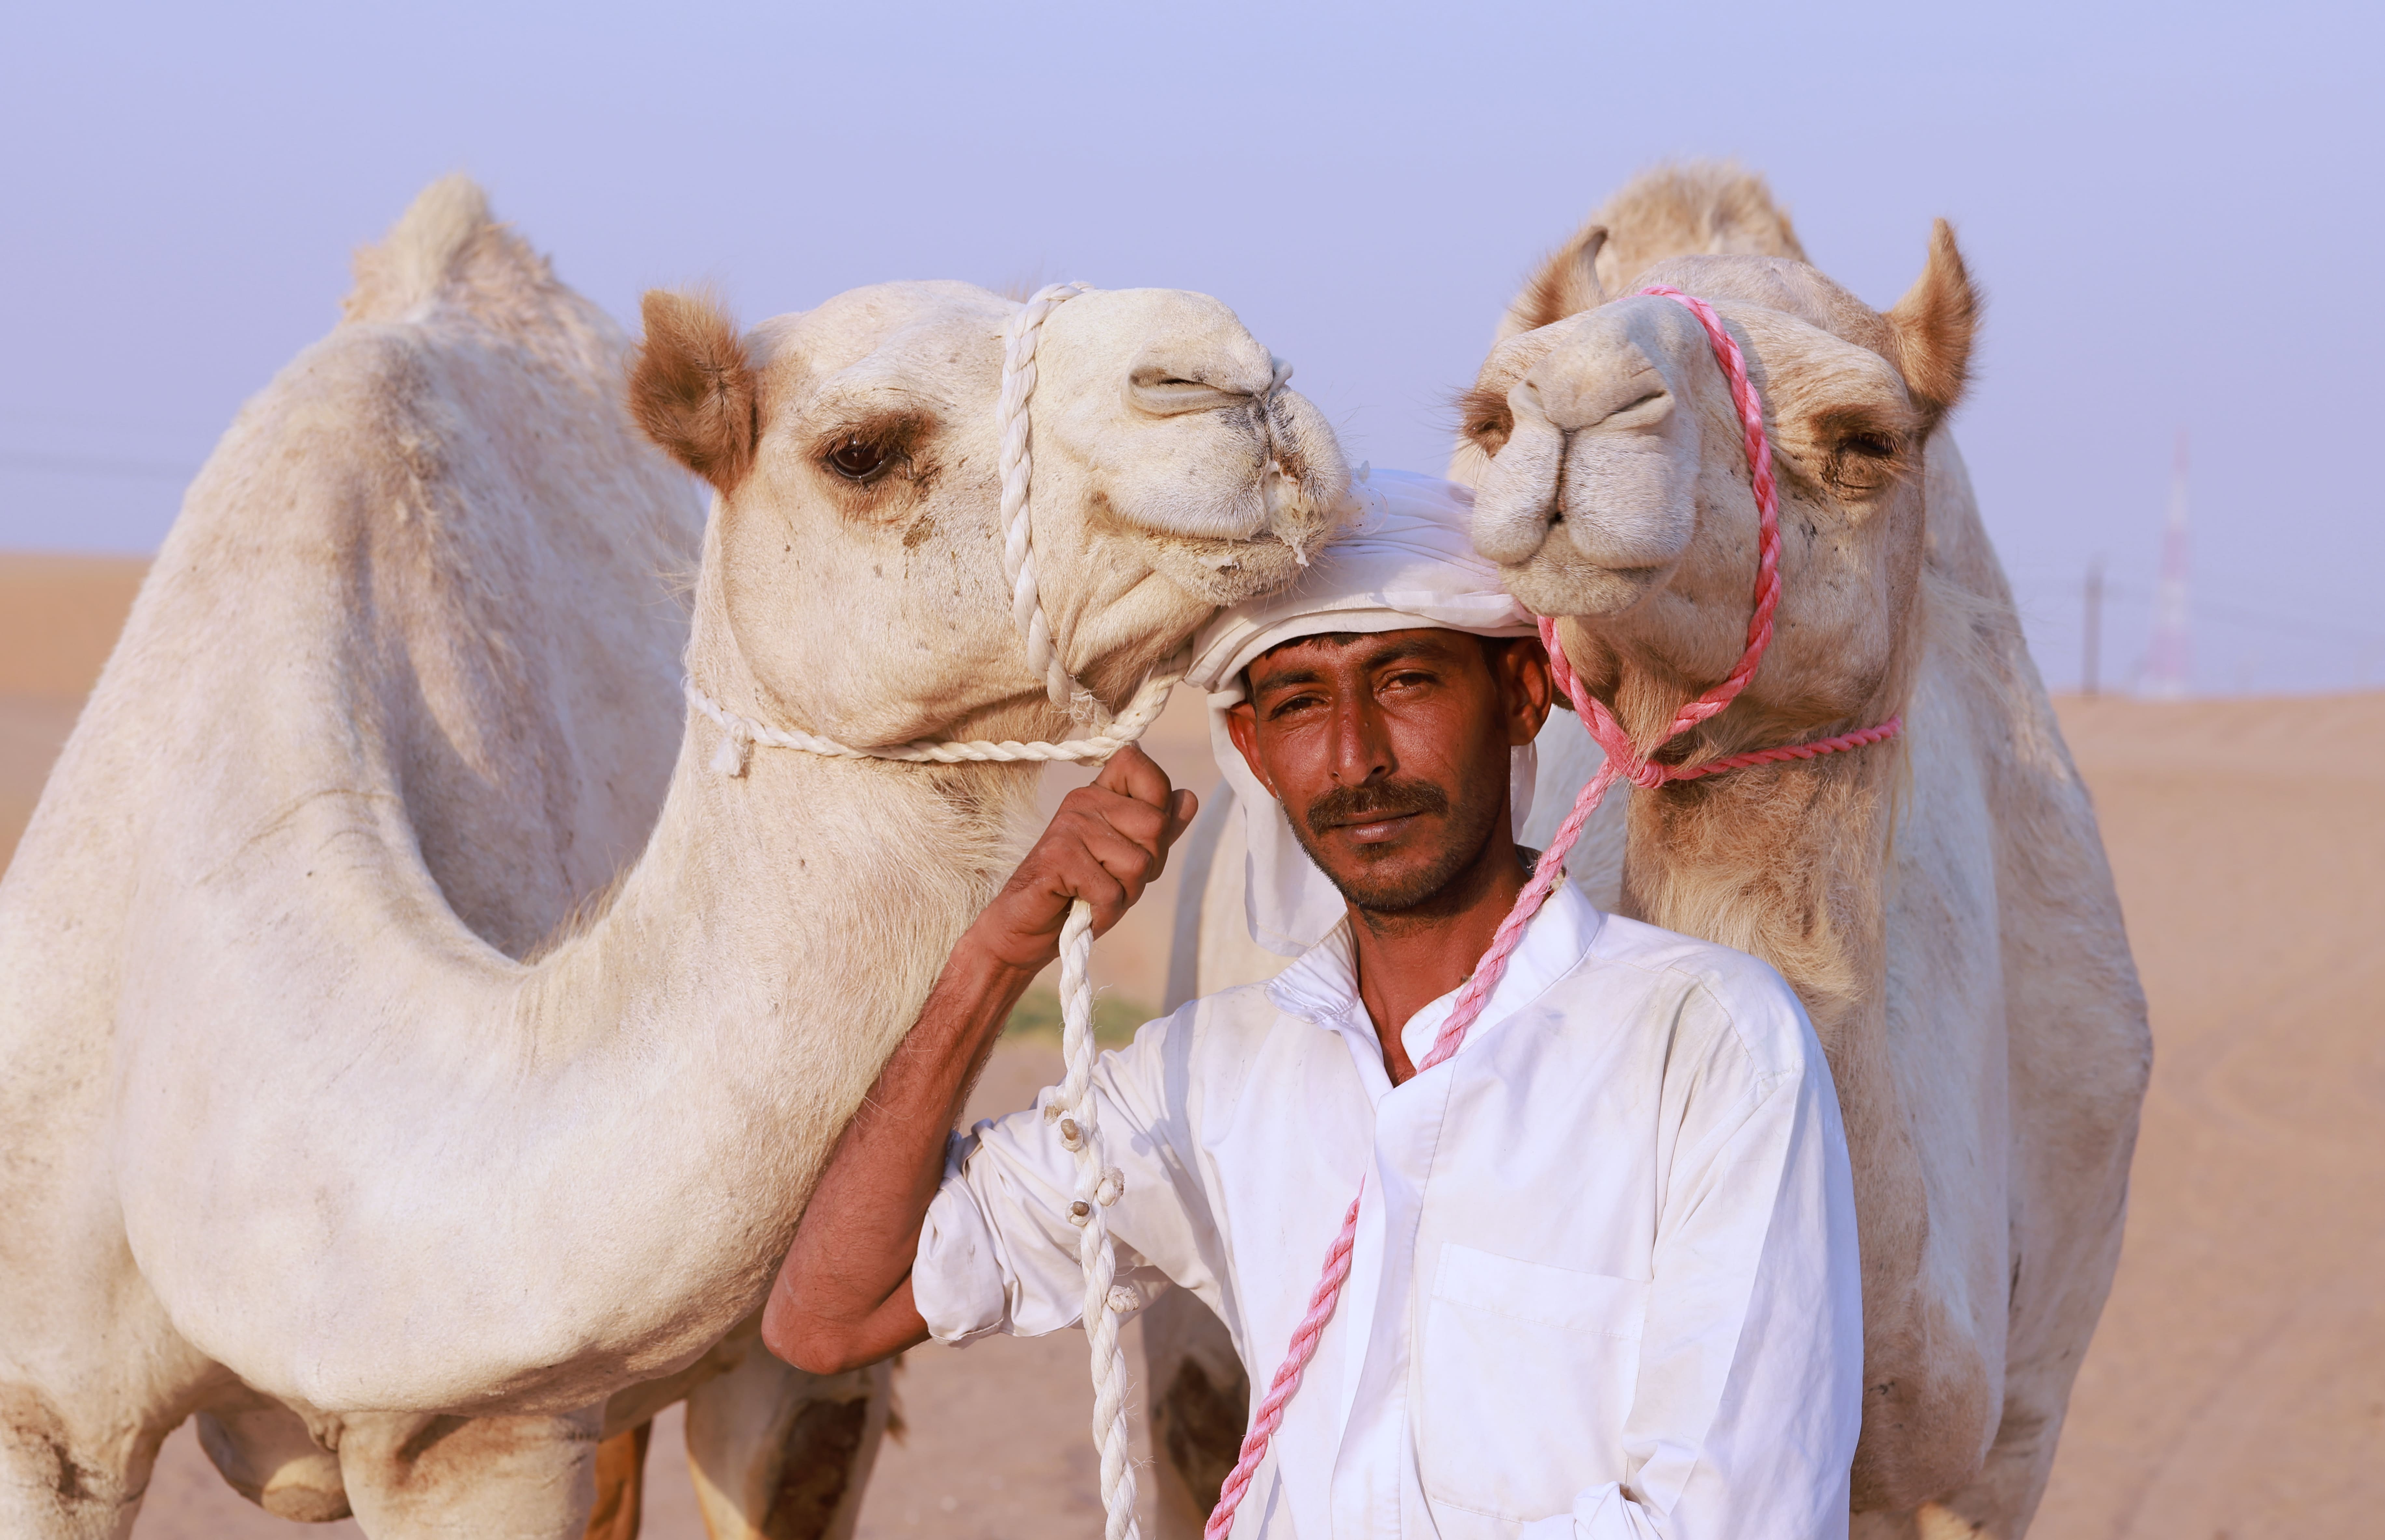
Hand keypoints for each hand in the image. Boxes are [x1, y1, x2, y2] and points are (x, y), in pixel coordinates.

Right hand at [963, 745, 1197, 975]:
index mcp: (1100, 793)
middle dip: (1146, 866)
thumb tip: (1189, 796)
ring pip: (1139, 863)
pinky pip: (1112, 891)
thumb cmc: (1078, 893)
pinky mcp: (1057, 857)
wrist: (1026, 930)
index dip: (1158, 805)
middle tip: (1111, 879)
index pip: (1143, 768)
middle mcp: (1084, 799)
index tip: (1133, 837)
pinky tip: (1082, 909)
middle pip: (1156, 825)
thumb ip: (1158, 829)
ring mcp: (1069, 826)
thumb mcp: (1127, 861)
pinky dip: (1105, 912)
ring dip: (1124, 893)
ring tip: (1093, 894)